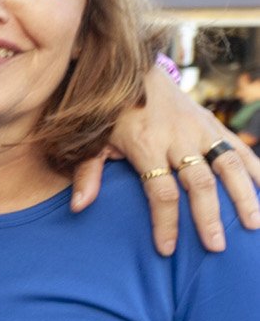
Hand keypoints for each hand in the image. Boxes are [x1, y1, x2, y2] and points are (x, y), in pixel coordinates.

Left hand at [84, 66, 259, 253]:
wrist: (133, 71)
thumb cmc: (109, 113)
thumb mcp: (91, 141)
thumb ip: (87, 173)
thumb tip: (79, 207)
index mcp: (146, 144)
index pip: (160, 191)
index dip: (165, 222)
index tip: (167, 249)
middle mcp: (178, 137)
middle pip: (199, 183)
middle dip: (209, 216)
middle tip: (217, 246)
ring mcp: (200, 129)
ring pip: (229, 165)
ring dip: (244, 196)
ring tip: (254, 225)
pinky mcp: (213, 123)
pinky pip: (239, 148)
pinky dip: (257, 169)